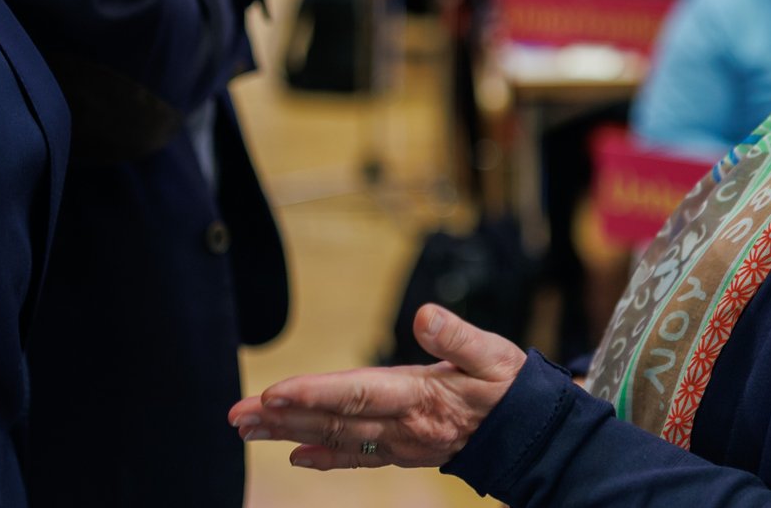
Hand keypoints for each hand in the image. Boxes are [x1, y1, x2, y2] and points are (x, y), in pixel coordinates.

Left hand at [227, 304, 524, 470]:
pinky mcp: (404, 450)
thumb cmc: (513, 388)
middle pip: (333, 420)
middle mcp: (403, 426)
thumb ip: (458, 337)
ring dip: (289, 433)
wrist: (534, 436)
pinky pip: (356, 456)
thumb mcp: (494, 355)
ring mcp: (401, 443)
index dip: (313, 392)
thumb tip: (426, 315)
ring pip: (335, 438)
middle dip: (282, 417)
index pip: (357, 394)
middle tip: (236, 413)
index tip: (274, 392)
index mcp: (421, 398)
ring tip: (248, 427)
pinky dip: (322, 456)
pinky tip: (294, 454)